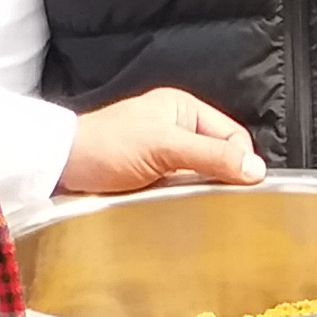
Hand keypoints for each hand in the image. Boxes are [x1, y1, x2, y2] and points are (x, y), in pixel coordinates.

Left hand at [57, 88, 263, 195]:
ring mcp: (165, 154)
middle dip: (217, 177)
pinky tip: (173, 206)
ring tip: (185, 200)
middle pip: (219, 157)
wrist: (62, 167)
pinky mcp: (153, 177)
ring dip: (197, 192)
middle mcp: (178, 128)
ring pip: (201, 177)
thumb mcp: (165, 147)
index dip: (238, 160)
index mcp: (185, 109)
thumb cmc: (107, 146)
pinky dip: (181, 199)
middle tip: (208, 196)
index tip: (237, 184)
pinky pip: (181, 190)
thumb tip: (255, 169)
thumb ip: (211, 156)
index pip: (233, 135)